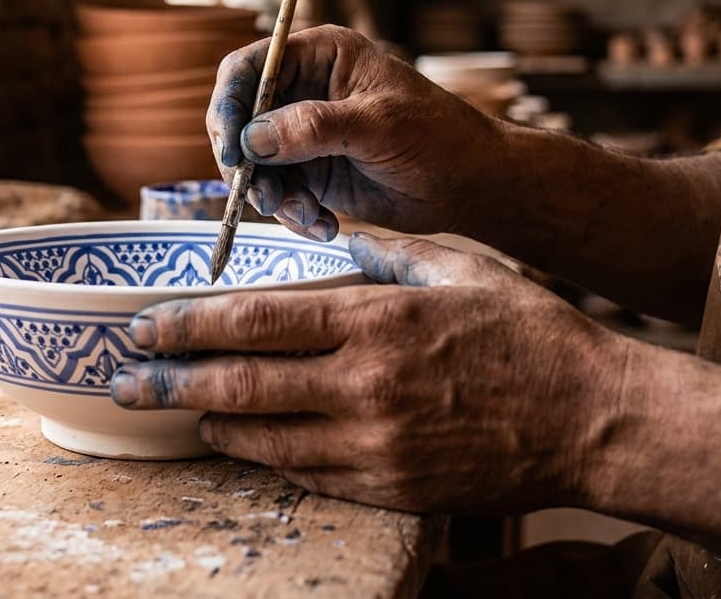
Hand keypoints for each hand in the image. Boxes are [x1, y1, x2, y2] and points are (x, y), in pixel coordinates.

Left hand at [109, 234, 625, 513]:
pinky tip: (235, 442)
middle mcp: (365, 382)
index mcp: (376, 318)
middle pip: (240, 381)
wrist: (595, 421)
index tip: (145, 323)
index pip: (254, 320)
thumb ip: (386, 250)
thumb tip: (332, 232)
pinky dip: (260, 457)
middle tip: (125, 379)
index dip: (187, 323)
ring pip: (262, 436)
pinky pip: (305, 475)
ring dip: (207, 420)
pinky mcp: (392, 488)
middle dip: (170, 379)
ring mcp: (376, 442)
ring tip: (171, 408)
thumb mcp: (461, 266)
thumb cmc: (532, 335)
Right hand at [207, 25, 500, 239]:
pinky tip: (323, 225)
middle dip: (247, 164)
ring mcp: (303, 135)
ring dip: (272, 196)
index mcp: (320, 56)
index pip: (249, 68)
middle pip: (240, 120)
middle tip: (263, 197)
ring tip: (307, 216)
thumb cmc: (439, 137)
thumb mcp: (378, 125)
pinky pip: (278, 194)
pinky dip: (292, 214)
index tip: (231, 147)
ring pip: (254, 165)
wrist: (470, 186)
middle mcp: (304, 91)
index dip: (229, 104)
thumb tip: (252, 139)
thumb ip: (314, 127)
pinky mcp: (310, 173)